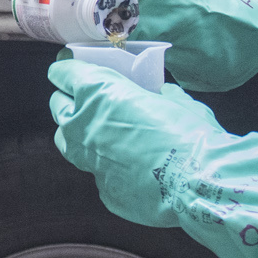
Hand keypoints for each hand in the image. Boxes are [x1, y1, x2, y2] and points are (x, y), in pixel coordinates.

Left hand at [47, 59, 257, 257]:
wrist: (199, 183)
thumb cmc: (190, 133)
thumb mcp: (177, 100)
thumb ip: (157, 95)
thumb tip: (157, 94)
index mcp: (98, 93)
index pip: (64, 74)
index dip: (68, 69)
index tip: (72, 68)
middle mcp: (84, 125)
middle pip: (58, 107)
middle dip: (70, 102)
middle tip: (88, 101)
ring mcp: (90, 161)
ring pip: (68, 142)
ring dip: (80, 135)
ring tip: (102, 134)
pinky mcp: (104, 189)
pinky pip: (98, 173)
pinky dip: (109, 166)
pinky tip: (131, 167)